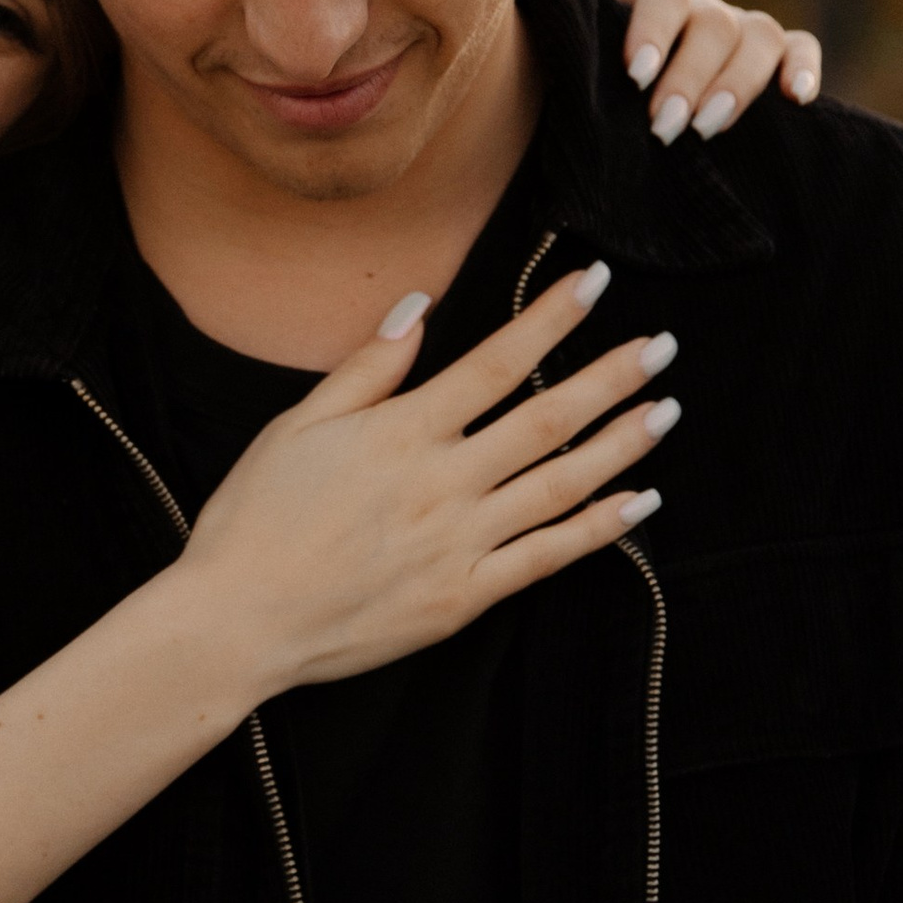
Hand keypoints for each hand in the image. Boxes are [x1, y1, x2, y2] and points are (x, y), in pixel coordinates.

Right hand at [176, 258, 678, 700]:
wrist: (237, 621)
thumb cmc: (255, 519)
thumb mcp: (296, 426)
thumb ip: (367, 368)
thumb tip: (418, 307)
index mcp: (401, 431)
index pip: (495, 361)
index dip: (551, 318)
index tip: (595, 281)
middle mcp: (442, 482)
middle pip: (546, 419)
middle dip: (611, 378)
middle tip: (663, 346)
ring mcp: (459, 542)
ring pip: (560, 485)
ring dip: (621, 445)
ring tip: (666, 410)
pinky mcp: (463, 596)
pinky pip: (546, 557)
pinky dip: (598, 528)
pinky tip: (640, 501)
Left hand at [533, 0, 821, 144]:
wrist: (617, 105)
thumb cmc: (587, 74)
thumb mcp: (568, 38)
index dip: (653, 32)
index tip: (635, 76)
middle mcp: (699, 7)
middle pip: (713, 24)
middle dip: (690, 78)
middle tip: (665, 126)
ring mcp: (739, 30)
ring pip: (759, 36)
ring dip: (739, 83)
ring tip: (706, 129)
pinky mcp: (773, 58)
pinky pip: (798, 48)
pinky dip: (803, 67)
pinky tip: (796, 99)